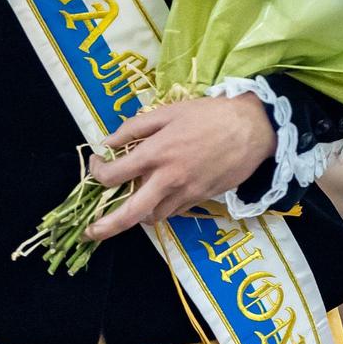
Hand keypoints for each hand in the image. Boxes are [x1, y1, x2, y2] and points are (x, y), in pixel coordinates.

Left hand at [84, 95, 277, 241]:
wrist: (252, 129)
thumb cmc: (209, 115)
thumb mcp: (169, 111)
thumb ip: (135, 127)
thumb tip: (107, 142)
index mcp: (156, 152)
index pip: (115, 174)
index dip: (97, 173)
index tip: (96, 166)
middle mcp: (168, 179)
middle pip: (130, 213)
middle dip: (106, 226)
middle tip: (89, 232)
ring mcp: (186, 193)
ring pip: (153, 216)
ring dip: (138, 214)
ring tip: (132, 204)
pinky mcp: (201, 199)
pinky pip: (174, 212)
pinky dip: (163, 207)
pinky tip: (162, 195)